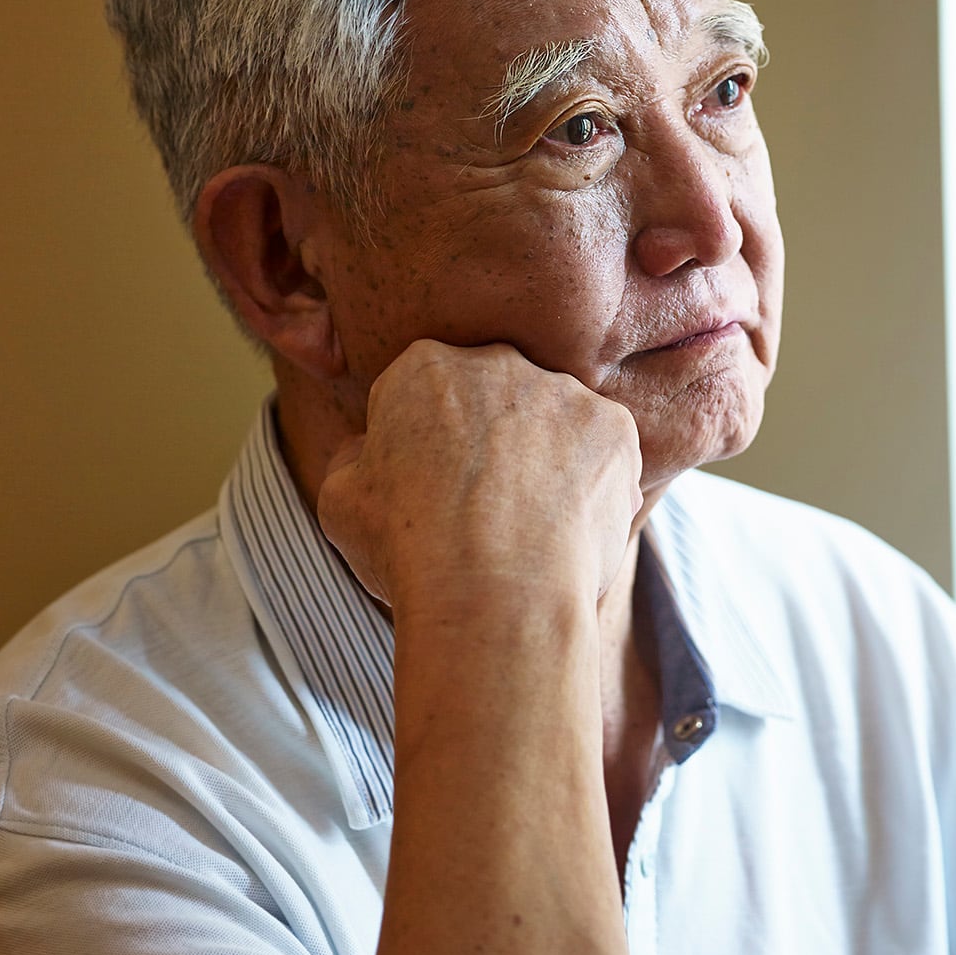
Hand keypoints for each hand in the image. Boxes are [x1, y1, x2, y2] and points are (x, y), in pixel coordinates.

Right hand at [315, 339, 642, 612]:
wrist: (497, 591)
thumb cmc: (409, 549)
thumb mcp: (340, 500)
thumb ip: (357, 456)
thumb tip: (372, 448)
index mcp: (424, 367)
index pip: (425, 389)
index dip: (426, 440)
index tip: (430, 485)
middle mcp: (498, 362)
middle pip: (494, 395)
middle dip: (490, 438)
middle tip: (484, 507)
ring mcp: (564, 392)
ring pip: (554, 420)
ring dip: (546, 458)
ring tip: (530, 526)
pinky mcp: (615, 428)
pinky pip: (604, 449)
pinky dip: (593, 482)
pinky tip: (570, 527)